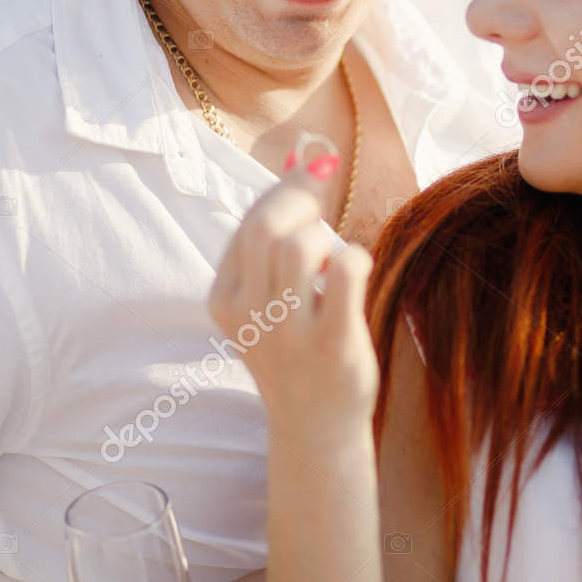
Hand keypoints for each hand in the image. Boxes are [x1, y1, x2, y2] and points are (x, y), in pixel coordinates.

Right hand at [207, 158, 377, 431]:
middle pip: (268, 227)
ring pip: (301, 245)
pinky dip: (356, 259)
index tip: (312, 169)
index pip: (249, 224)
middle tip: (327, 197)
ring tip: (335, 261)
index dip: (285, 188)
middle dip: (303, 197)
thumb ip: (278, 234)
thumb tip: (306, 155)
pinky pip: (347, 272)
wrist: (315, 427)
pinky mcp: (333, 346)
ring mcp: (289, 334)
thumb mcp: (267, 299)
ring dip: (328, 238)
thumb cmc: (297, 350)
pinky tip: (355, 275)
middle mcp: (251, 317)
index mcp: (226, 300)